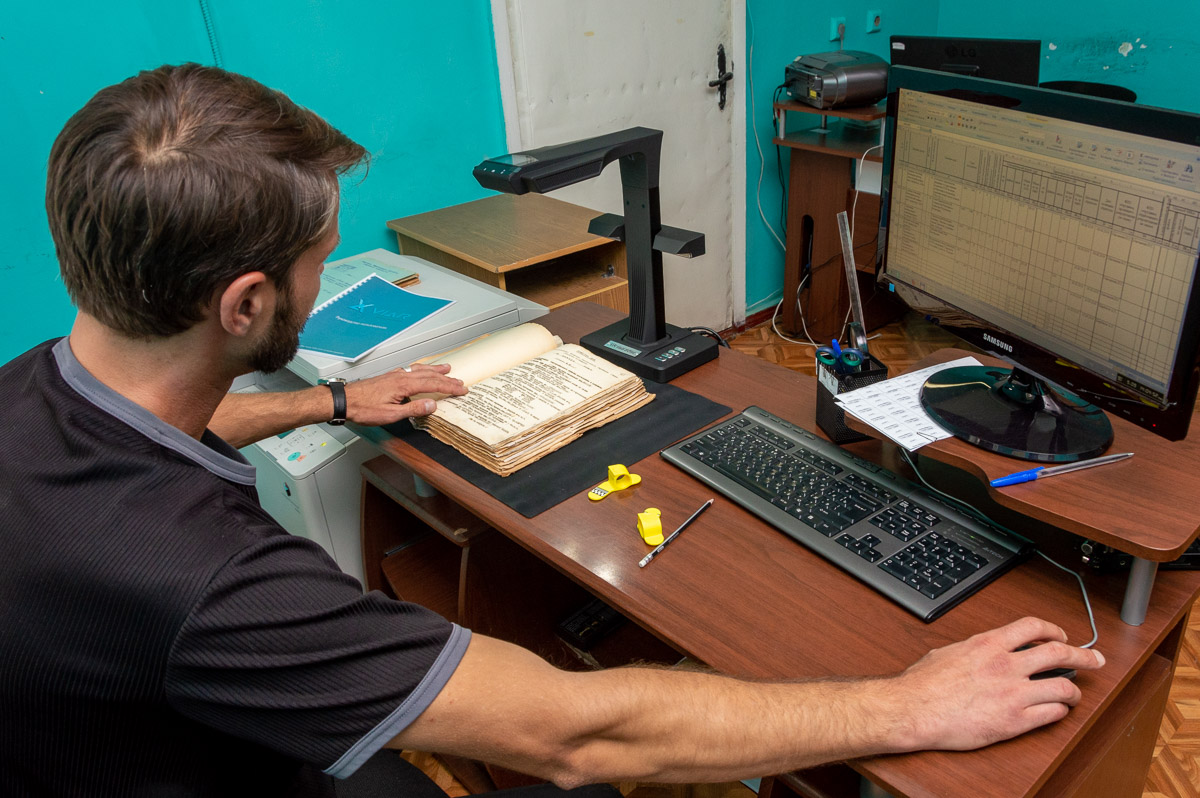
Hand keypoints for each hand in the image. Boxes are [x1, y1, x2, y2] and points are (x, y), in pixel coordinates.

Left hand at [344, 363, 466, 425]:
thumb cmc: (363, 408)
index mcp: (404, 385)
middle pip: (429, 376)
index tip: (462, 390)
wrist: (344, 400)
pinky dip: (421, 369)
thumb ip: (413, 409)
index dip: (449, 387)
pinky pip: (410, 370)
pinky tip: (419, 370)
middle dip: (446, 379)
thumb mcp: (391, 415)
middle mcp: (401, 377)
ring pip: (419, 370)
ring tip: (446, 368)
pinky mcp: (388, 377)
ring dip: (434, 370)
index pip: (433, 385)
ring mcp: (394, 375)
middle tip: (459, 381)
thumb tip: (433, 405)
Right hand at [892, 617, 1104, 751]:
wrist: (913, 710)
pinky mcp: (1014, 721)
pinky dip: (1060, 712)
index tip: (1062, 636)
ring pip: (1063, 686)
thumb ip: (970, 651)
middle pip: (1059, 652)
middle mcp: (1005, 665)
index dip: (1054, 630)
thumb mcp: (947, 653)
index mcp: (988, 645)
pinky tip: (1057, 712)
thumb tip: (976, 652)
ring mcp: (1012, 693)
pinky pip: (1051, 714)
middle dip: (1083, 655)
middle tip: (1094, 660)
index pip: (1033, 627)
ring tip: (1076, 694)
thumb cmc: (922, 685)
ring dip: (1075, 690)